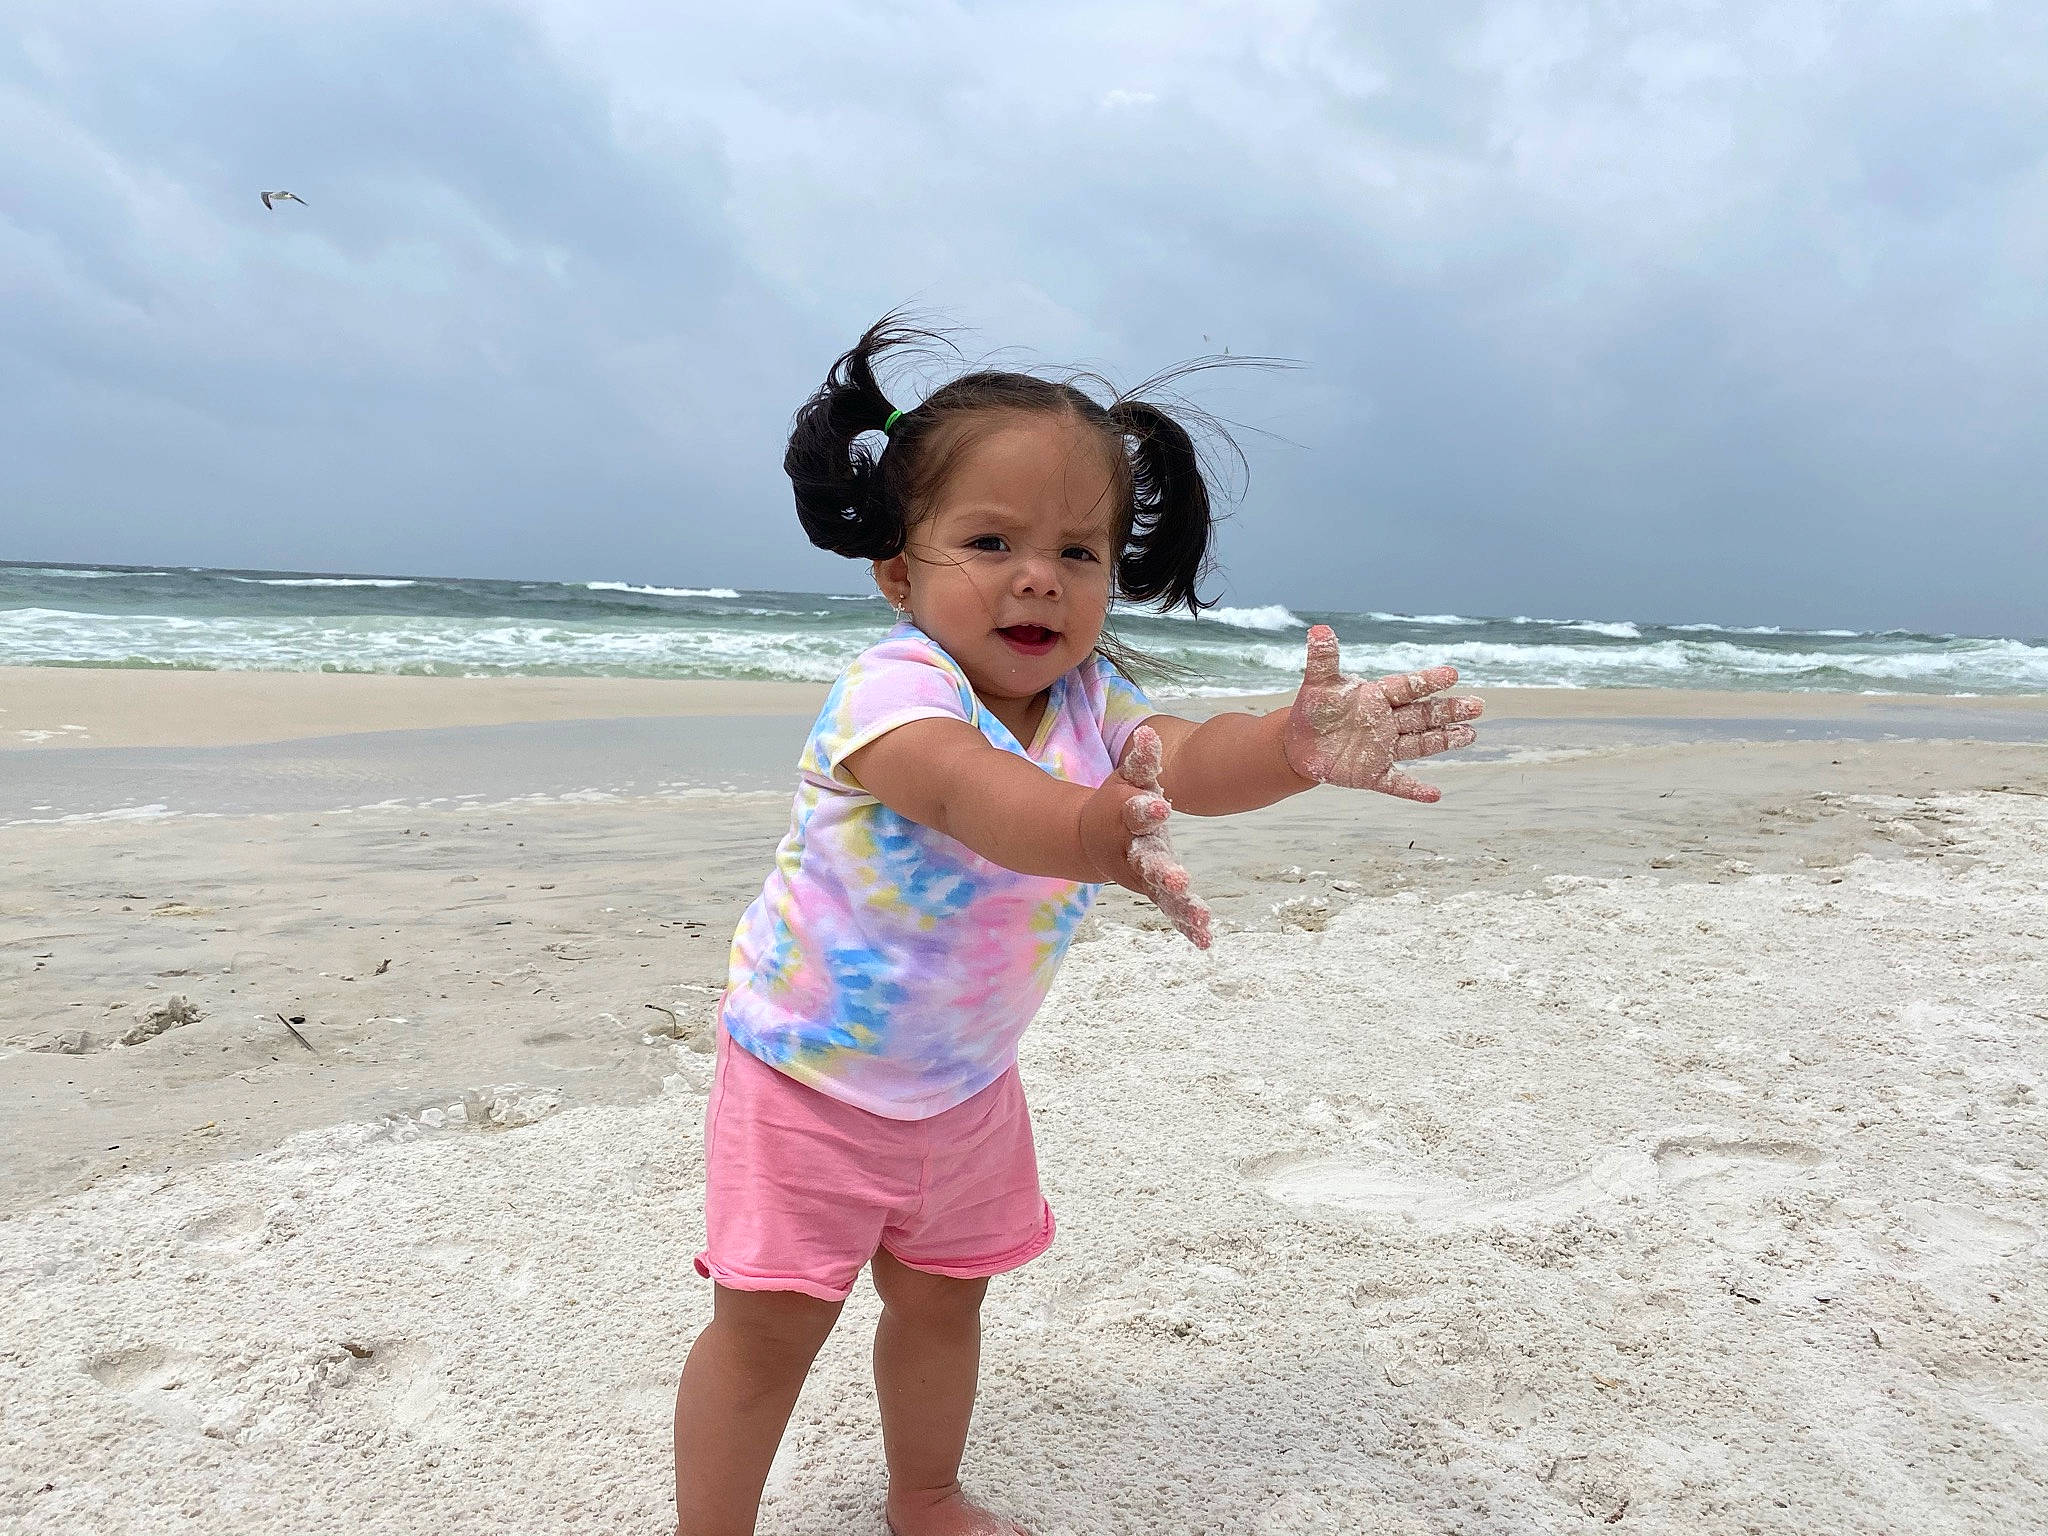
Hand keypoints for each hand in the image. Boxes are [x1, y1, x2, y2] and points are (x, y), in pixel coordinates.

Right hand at [1082, 725, 1212, 948]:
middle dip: (1163, 872)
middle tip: (1180, 881)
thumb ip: (1141, 760)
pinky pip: (1172, 911)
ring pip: (1162, 893)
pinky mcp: (1154, 891)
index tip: (1162, 807)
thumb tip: (1149, 733)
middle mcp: (1132, 851)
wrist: (1093, 838)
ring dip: (1181, 906)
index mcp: (1124, 819)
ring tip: (1203, 918)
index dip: (1146, 811)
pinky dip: (1187, 926)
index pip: (1134, 814)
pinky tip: (1206, 941)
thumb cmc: (1117, 800)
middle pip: (1148, 862)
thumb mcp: (1127, 778)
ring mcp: (1142, 875)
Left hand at [1281, 625, 1481, 802]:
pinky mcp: (1373, 774)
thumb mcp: (1318, 683)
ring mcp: (1383, 749)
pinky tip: (1434, 795)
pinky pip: (1397, 783)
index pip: (1407, 687)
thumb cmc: (1314, 710)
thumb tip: (1319, 629)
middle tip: (1477, 706)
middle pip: (1423, 715)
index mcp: (1377, 697)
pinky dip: (1414, 790)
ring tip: (1470, 734)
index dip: (1428, 681)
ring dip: (1444, 741)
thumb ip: (1323, 657)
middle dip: (1449, 711)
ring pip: (1419, 744)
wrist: (1299, 744)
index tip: (1452, 674)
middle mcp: (1387, 722)